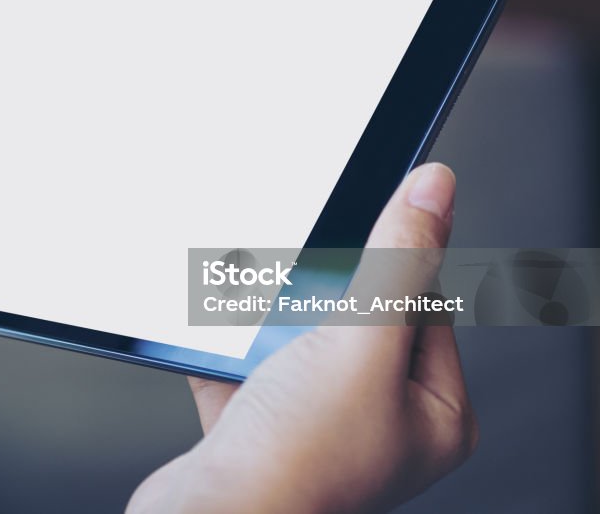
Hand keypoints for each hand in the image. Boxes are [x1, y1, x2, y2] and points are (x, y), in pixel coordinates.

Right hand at [129, 163, 475, 513]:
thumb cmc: (297, 461)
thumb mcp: (359, 344)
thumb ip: (396, 264)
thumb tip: (433, 192)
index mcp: (431, 410)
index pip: (425, 306)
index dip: (391, 268)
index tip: (360, 236)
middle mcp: (380, 419)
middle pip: (356, 316)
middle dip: (318, 296)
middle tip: (301, 295)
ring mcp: (319, 423)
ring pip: (298, 337)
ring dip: (270, 321)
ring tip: (257, 326)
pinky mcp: (264, 424)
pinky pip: (249, 363)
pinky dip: (231, 348)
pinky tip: (219, 341)